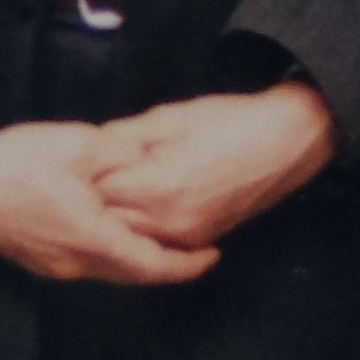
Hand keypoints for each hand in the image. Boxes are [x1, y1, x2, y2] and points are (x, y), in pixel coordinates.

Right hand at [0, 115, 215, 285]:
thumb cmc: (15, 162)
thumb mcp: (80, 144)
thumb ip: (123, 153)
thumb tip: (150, 156)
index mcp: (91, 239)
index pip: (153, 265)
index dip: (188, 264)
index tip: (213, 255)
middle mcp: (75, 264)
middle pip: (134, 275)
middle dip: (169, 265)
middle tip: (197, 251)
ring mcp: (53, 267)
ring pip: (109, 271)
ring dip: (139, 260)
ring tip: (163, 241)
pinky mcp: (37, 260)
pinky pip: (87, 264)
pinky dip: (112, 254)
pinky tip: (116, 233)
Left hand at [84, 84, 339, 252]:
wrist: (284, 142)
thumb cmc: (230, 122)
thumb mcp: (169, 118)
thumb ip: (124, 138)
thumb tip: (91, 148)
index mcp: (158, 187)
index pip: (98, 193)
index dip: (84, 177)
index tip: (75, 164)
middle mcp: (170, 222)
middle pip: (109, 223)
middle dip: (95, 202)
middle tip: (82, 182)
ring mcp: (186, 236)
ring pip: (129, 238)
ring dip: (115, 218)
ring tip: (107, 193)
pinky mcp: (199, 239)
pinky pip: (156, 242)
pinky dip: (139, 228)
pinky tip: (134, 206)